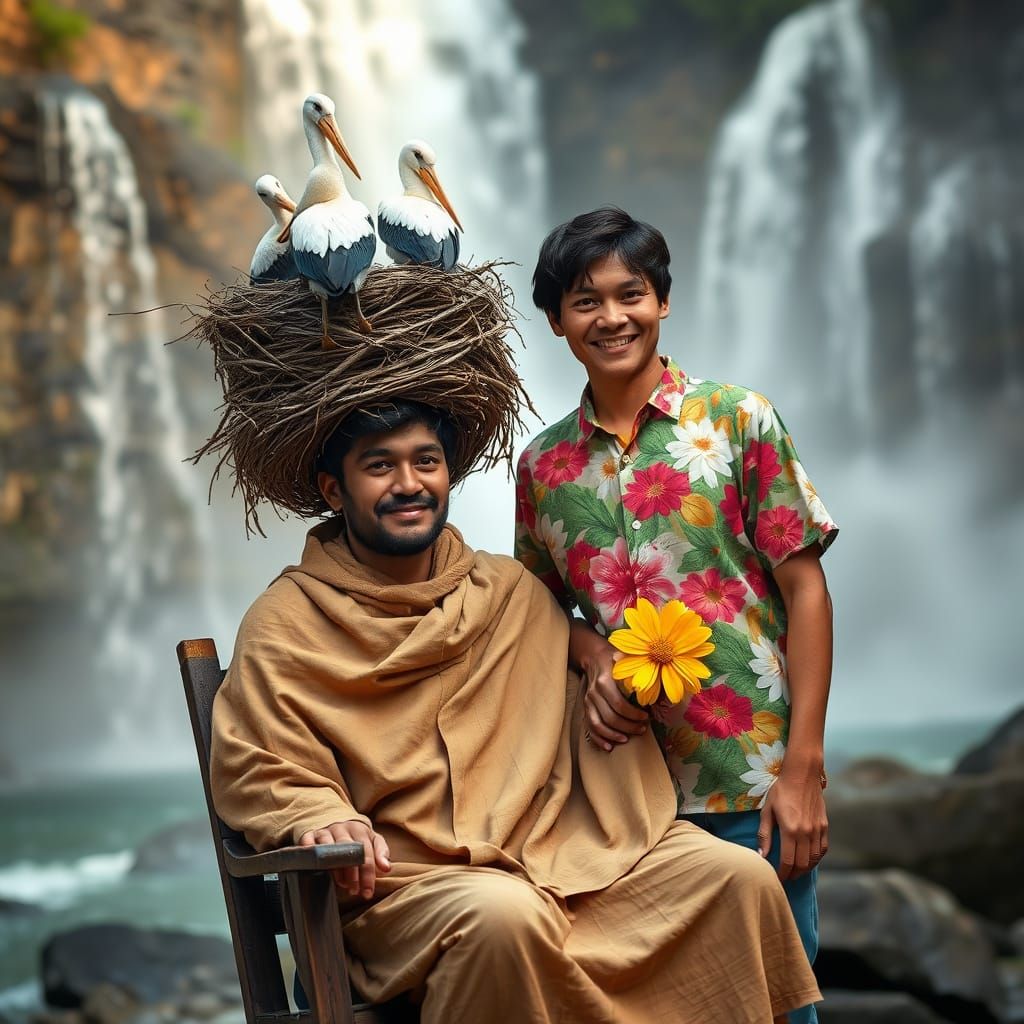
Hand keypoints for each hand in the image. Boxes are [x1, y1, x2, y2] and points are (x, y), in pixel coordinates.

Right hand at [299, 820, 390, 899]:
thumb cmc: (355, 835)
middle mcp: (341, 829)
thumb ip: (381, 852)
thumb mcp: (372, 839)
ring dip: (335, 869)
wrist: (334, 817)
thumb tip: (387, 868)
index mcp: (359, 830)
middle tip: (355, 891)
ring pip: (328, 849)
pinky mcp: (309, 834)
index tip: (368, 893)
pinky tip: (315, 866)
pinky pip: (307, 842)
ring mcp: (324, 831)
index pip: (365, 854)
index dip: (368, 875)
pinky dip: (310, 852)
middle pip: (347, 851)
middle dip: (352, 874)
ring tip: (341, 884)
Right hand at [570, 620, 647, 751]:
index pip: (619, 704)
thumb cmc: (616, 660)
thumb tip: (663, 690)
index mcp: (605, 681)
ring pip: (598, 724)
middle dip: (628, 727)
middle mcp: (594, 692)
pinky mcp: (585, 707)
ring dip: (613, 735)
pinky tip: (608, 747)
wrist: (595, 657)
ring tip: (626, 739)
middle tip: (642, 729)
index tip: (647, 718)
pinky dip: (598, 739)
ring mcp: (588, 701)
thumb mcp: (629, 662)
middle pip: (610, 717)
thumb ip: (644, 674)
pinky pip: (588, 727)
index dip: (634, 715)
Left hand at [757, 769, 827, 880]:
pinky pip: (823, 849)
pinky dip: (816, 859)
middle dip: (793, 874)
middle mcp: (806, 833)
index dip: (782, 874)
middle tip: (785, 877)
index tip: (777, 878)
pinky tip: (808, 860)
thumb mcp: (767, 811)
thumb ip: (764, 834)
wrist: (802, 774)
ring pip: (814, 859)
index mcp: (791, 830)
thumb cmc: (781, 791)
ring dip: (805, 869)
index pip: (788, 861)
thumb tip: (761, 855)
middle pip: (802, 864)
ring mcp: (818, 830)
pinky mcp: (824, 826)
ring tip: (795, 871)